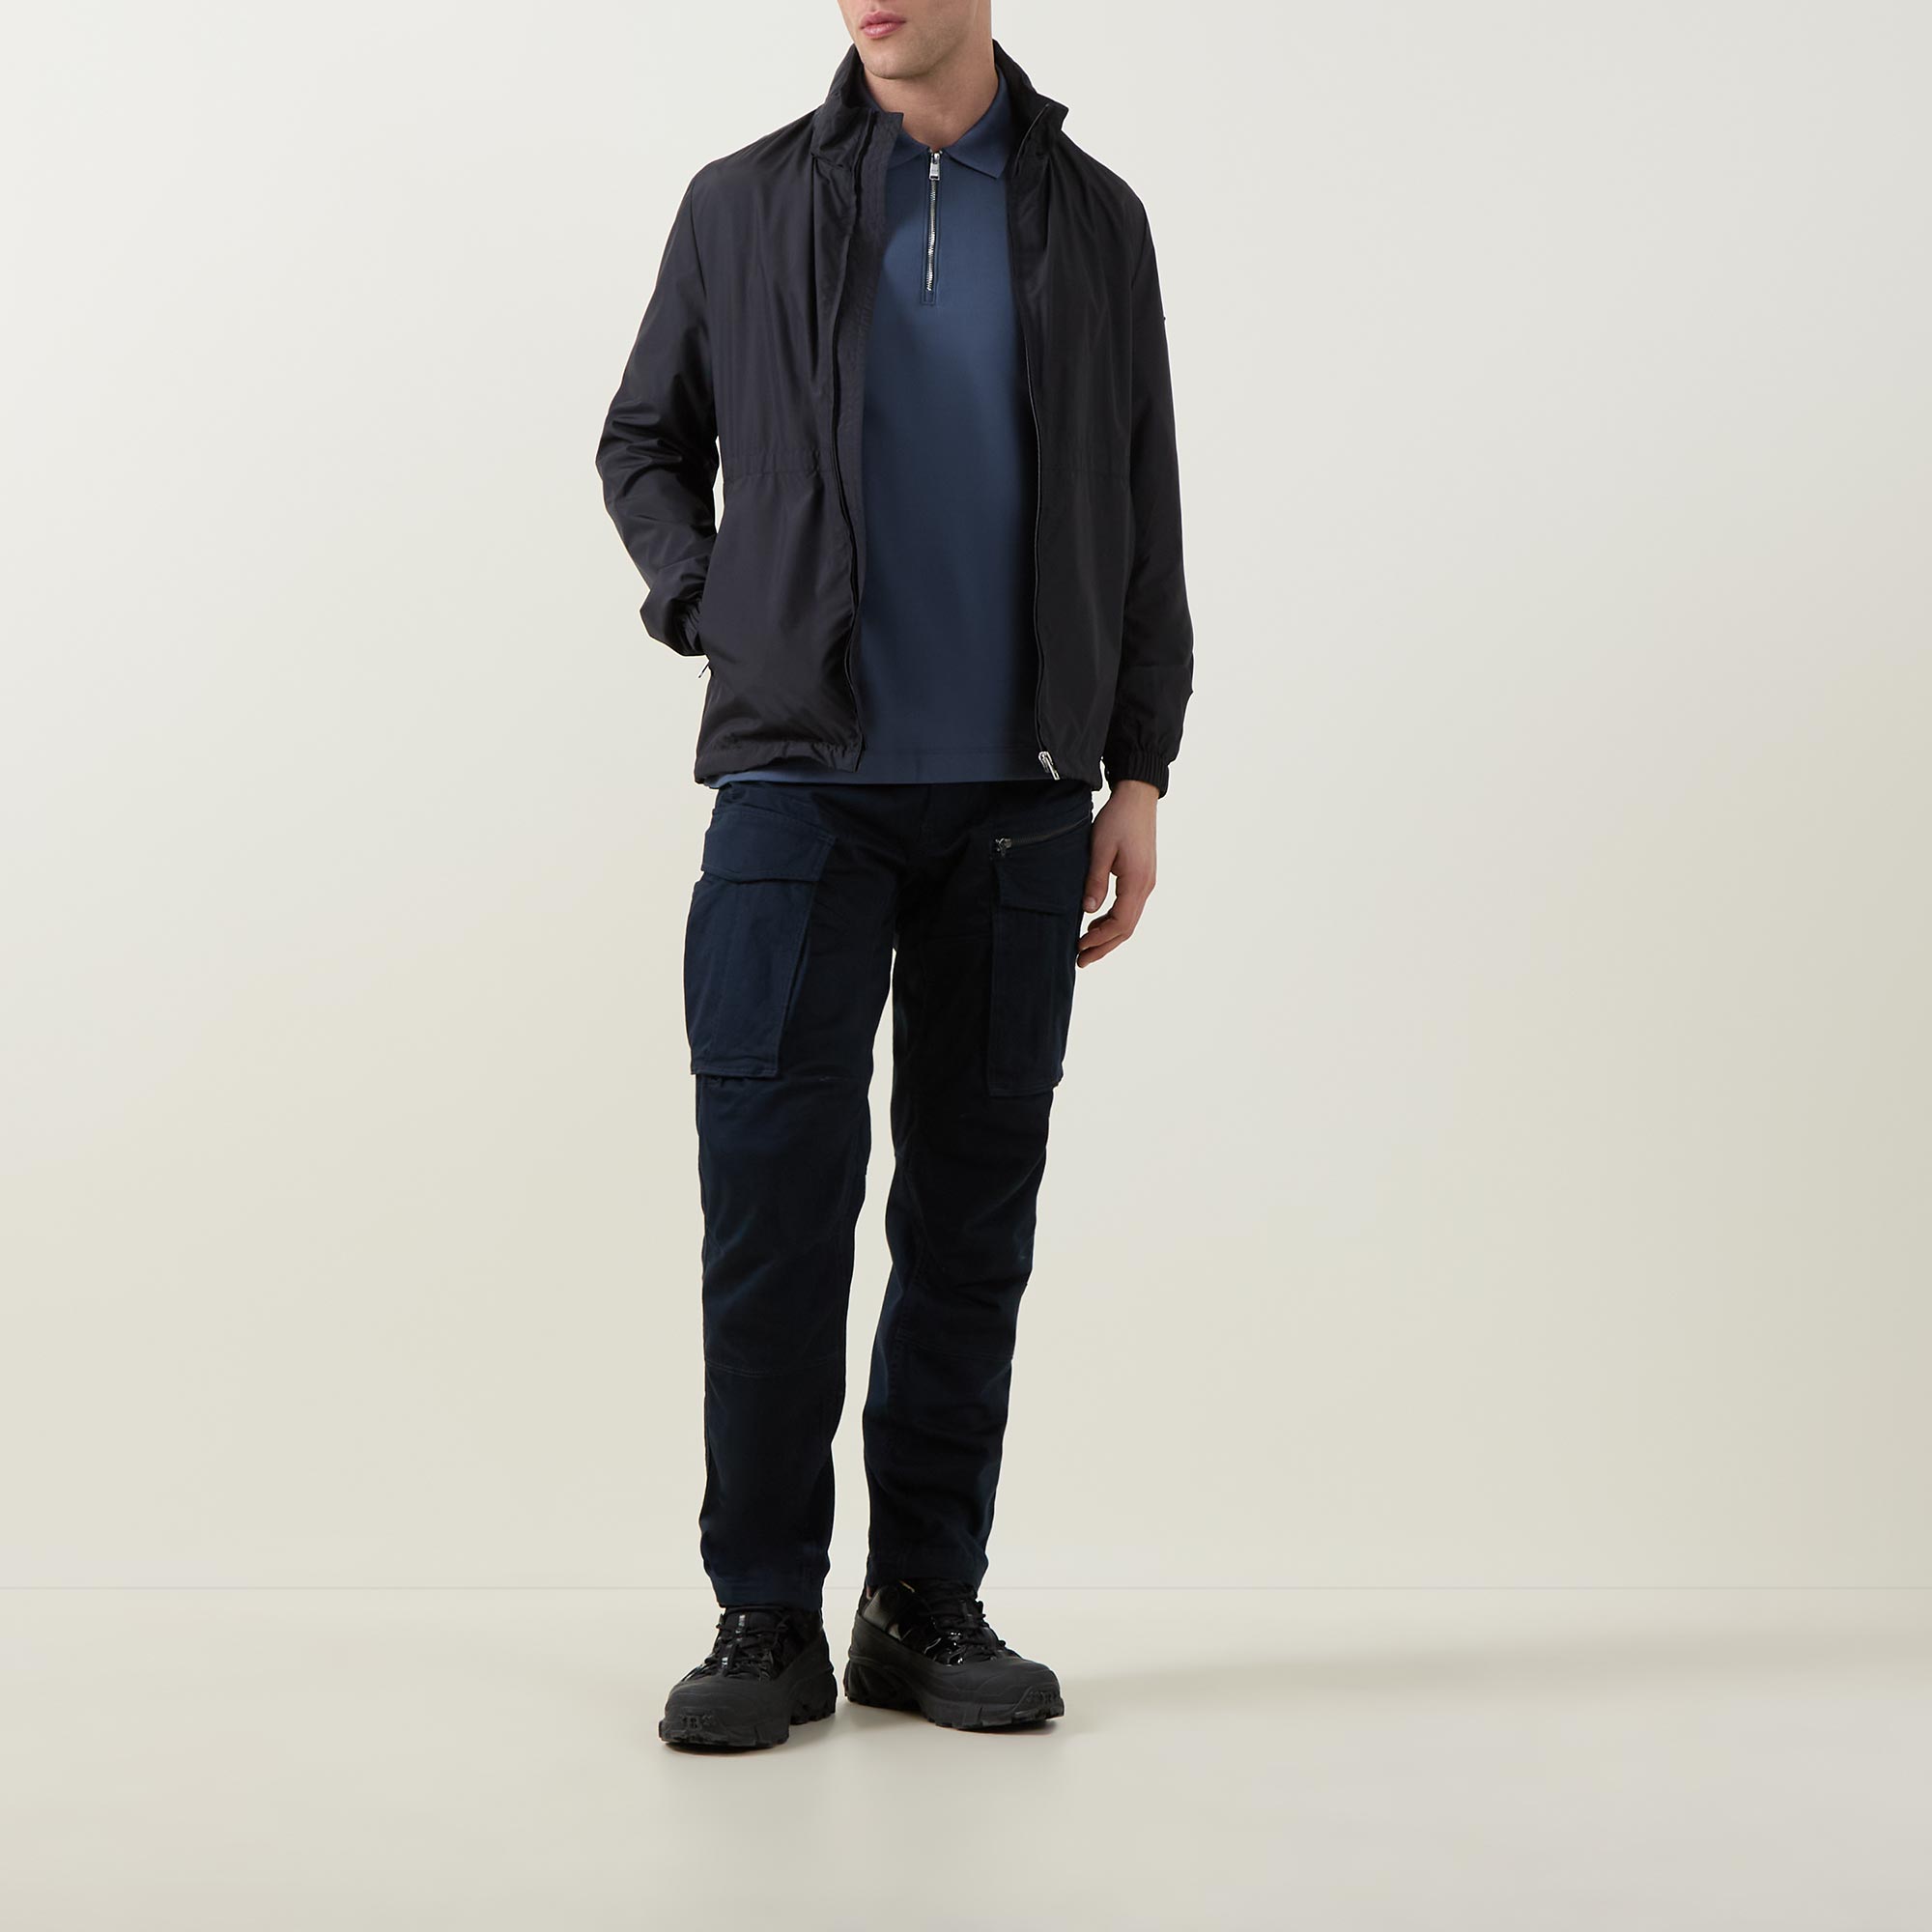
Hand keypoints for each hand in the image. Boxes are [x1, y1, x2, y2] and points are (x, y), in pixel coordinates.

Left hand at [1077, 779, 1157, 967]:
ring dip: (1109, 936)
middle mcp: (1146, 886)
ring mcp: (1146, 882)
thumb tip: (1088, 911)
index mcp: (1136, 882)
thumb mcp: (1101, 848)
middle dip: (1104, 946)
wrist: (1138, 797)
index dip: (1100, 940)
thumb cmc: (1118, 819)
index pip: (1120, 923)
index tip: (1079, 947)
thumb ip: (1095, 881)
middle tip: (1081, 960)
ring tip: (1086, 946)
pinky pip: (1130, 908)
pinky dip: (1113, 921)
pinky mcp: (1142, 877)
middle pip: (1127, 928)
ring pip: (1129, 920)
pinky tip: (1097, 923)